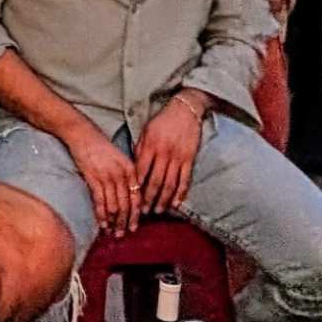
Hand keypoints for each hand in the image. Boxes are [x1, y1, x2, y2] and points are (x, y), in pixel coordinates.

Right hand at [62, 125, 143, 235]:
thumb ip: (127, 175)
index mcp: (130, 169)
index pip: (137, 197)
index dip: (136, 214)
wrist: (83, 135)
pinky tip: (102, 224)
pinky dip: (102, 215)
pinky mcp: (93, 178)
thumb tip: (130, 197)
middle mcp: (121, 174)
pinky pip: (100, 202)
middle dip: (125, 222)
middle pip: (126, 204)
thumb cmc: (100, 147)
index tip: (134, 226)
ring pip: (114, 206)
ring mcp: (107, 176)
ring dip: (114, 222)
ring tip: (112, 232)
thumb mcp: (120, 158)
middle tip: (123, 234)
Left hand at [133, 95, 205, 212]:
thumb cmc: (163, 120)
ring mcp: (178, 157)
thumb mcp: (146, 131)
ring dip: (163, 200)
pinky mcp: (190, 159)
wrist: (185, 110)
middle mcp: (164, 153)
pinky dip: (180, 193)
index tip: (132, 199)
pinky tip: (175, 203)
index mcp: (150, 146)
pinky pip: (185, 179)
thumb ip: (140, 149)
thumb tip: (134, 169)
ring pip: (170, 184)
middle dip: (148, 199)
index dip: (136, 187)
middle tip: (143, 212)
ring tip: (158, 211)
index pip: (141, 171)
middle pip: (155, 181)